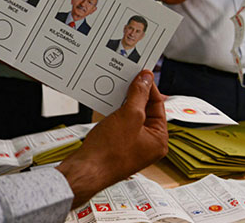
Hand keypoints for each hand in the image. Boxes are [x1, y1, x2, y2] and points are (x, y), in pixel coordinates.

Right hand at [56, 70, 167, 206]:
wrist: (85, 170)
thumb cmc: (109, 153)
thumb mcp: (129, 116)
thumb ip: (139, 95)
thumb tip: (146, 79)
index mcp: (159, 140)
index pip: (158, 106)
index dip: (149, 88)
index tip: (141, 74)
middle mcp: (148, 144)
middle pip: (146, 111)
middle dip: (136, 95)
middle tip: (127, 79)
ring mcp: (132, 146)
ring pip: (131, 117)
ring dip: (124, 103)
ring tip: (116, 90)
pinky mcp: (117, 146)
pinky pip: (120, 124)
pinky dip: (115, 113)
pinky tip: (107, 105)